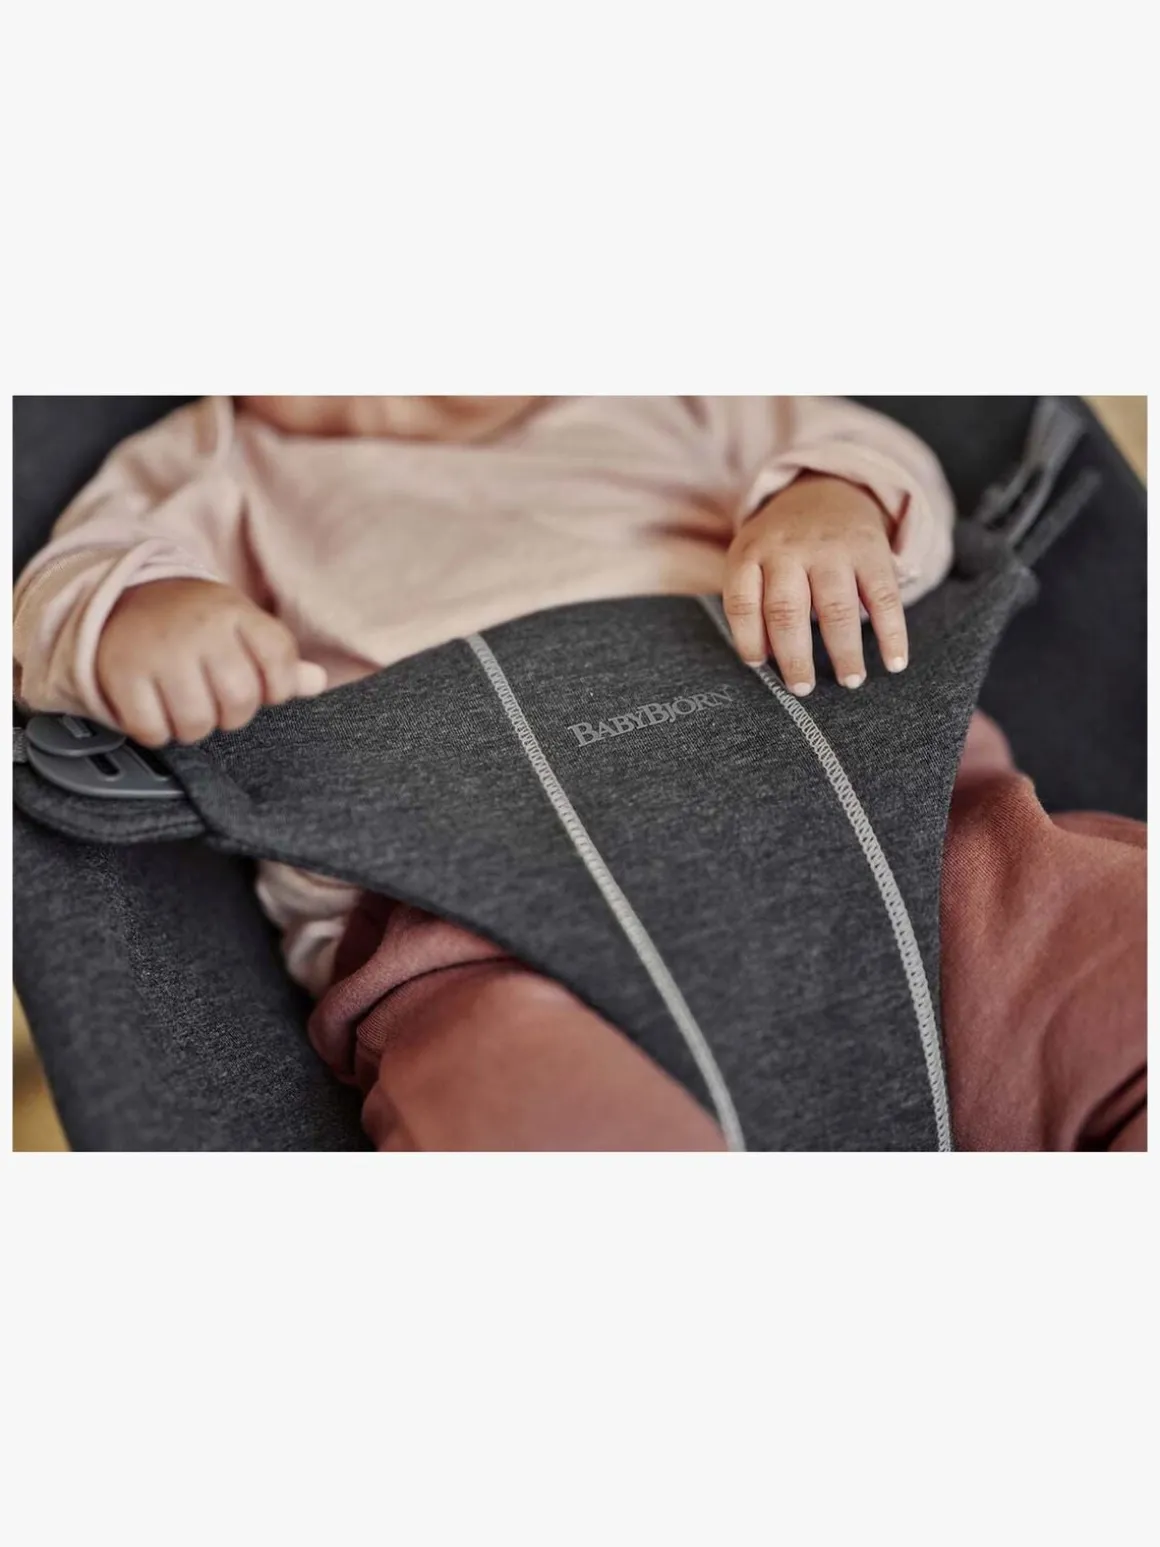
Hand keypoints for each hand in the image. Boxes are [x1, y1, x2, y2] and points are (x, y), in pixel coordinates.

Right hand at [96, 578, 325, 745]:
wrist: (122, 598)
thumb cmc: (194, 623)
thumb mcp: (241, 627)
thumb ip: (280, 660)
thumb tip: (316, 682)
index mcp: (236, 614)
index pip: (280, 662)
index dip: (278, 688)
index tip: (262, 687)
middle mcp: (199, 629)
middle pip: (239, 701)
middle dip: (232, 715)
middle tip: (216, 701)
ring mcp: (159, 651)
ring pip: (195, 723)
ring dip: (193, 727)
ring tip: (185, 705)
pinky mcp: (121, 672)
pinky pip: (151, 729)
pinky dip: (155, 731)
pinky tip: (156, 709)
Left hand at [722, 473, 907, 693]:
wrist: (827, 488)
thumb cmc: (783, 544)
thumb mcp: (753, 558)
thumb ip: (751, 602)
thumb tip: (765, 660)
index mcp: (751, 553)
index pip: (742, 602)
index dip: (748, 638)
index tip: (758, 665)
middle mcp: (789, 549)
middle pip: (787, 610)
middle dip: (794, 656)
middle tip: (802, 689)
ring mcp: (832, 549)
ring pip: (836, 607)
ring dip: (844, 650)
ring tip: (850, 681)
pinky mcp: (871, 550)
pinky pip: (883, 596)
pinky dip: (891, 633)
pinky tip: (894, 662)